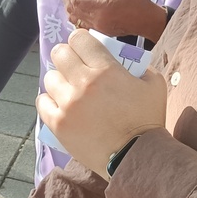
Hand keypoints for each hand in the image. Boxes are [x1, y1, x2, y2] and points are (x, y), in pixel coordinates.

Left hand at [37, 29, 166, 178]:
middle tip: (73, 65)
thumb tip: (127, 61)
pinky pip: (42, 102)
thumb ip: (140, 67)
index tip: (83, 47)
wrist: (136, 158)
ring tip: (68, 89)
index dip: (80, 40)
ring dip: (59, 80)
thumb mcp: (154, 85)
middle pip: (60, 53)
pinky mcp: (58, 124)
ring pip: (50, 78)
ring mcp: (68, 104)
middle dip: (66, 55)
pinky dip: (49, 100)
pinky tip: (60, 104)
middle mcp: (83, 84)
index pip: (79, 39)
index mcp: (106, 70)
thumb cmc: (147, 121)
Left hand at [61, 0, 168, 43]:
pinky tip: (77, 8)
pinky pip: (82, 25)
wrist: (149, 21)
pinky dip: (76, 16)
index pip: (76, 0)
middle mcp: (97, 21)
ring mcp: (98, 28)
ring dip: (69, 7)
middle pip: (72, 9)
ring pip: (74, 19)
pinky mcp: (101, 31)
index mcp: (101, 9)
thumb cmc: (138, 3)